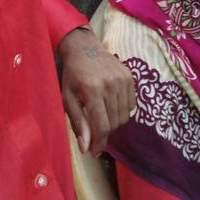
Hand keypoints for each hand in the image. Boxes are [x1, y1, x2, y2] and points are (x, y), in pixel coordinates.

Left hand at [58, 26, 135, 156]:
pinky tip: (111, 104)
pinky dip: (123, 110)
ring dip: (114, 122)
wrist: (84, 47)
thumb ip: (78, 122)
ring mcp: (123, 80)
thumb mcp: (68, 98)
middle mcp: (111, 85)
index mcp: (92, 90)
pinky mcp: (130, 77)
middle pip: (114, 123)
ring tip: (102, 114)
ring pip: (124, 116)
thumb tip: (85, 148)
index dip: (99, 143)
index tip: (94, 152)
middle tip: (94, 128)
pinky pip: (132, 104)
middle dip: (104, 132)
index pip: (102, 126)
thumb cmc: (72, 74)